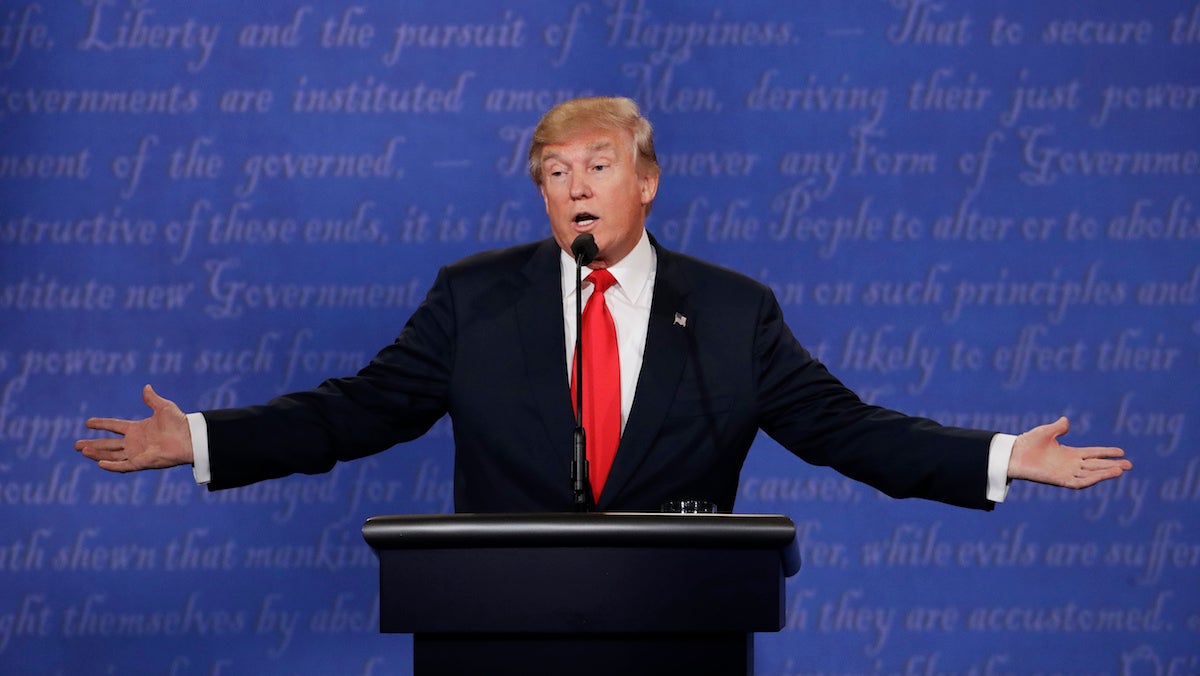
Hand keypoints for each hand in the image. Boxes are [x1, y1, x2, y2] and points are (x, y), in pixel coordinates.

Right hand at [75, 385, 193, 471]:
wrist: (191, 437)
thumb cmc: (180, 423)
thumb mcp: (164, 407)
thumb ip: (152, 399)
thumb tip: (146, 387)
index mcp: (138, 429)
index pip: (114, 426)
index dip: (102, 424)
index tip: (87, 423)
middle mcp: (135, 442)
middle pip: (109, 444)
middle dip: (93, 445)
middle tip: (76, 445)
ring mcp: (138, 453)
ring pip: (112, 455)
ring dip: (97, 454)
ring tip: (83, 451)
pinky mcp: (143, 462)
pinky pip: (124, 466)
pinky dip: (112, 465)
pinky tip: (99, 463)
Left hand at [1008, 416, 1130, 488]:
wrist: (1013, 454)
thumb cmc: (1028, 443)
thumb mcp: (1045, 432)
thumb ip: (1058, 428)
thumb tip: (1066, 421)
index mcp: (1070, 453)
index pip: (1094, 454)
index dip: (1107, 453)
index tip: (1122, 452)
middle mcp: (1071, 464)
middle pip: (1096, 466)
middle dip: (1112, 465)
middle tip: (1129, 465)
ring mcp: (1066, 473)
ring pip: (1090, 475)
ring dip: (1104, 473)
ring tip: (1120, 470)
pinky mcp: (1059, 480)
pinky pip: (1077, 482)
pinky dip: (1089, 480)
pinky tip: (1100, 477)